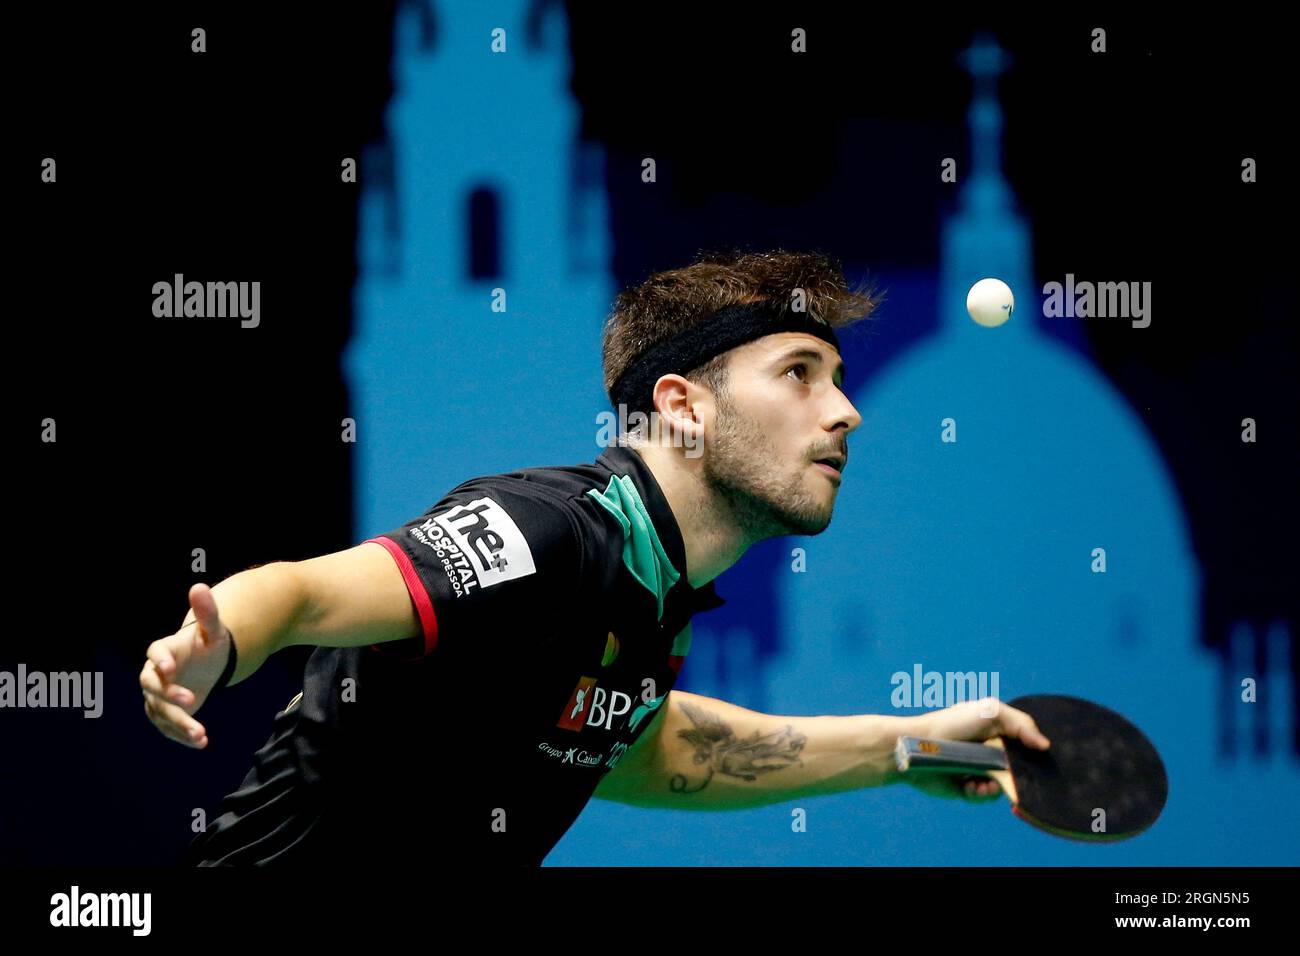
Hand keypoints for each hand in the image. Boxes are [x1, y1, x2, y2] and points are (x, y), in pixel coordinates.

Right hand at [139, 583, 232, 747]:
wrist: (207, 663)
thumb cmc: (208, 644)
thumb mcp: (214, 629)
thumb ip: (207, 612)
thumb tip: (199, 586)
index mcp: (165, 648)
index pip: (155, 652)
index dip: (160, 659)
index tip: (169, 667)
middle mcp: (155, 672)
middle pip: (152, 686)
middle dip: (169, 696)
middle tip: (193, 702)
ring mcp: (157, 694)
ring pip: (159, 711)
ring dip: (178, 723)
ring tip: (201, 734)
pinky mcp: (163, 712)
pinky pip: (166, 726)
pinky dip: (181, 734)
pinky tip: (201, 742)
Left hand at [897, 697, 1050, 801]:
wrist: (919, 747)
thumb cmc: (953, 724)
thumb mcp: (991, 712)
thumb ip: (1021, 724)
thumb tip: (1045, 745)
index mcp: (996, 732)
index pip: (1025, 745)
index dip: (1033, 753)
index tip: (1040, 759)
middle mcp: (989, 752)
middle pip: (1017, 769)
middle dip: (1018, 776)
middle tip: (1013, 776)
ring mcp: (978, 770)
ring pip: (1002, 786)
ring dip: (996, 787)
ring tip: (984, 782)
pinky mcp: (966, 787)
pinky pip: (983, 796)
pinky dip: (981, 793)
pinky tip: (972, 786)